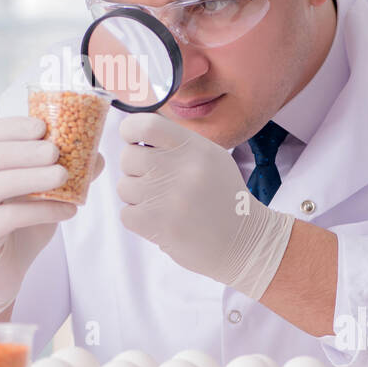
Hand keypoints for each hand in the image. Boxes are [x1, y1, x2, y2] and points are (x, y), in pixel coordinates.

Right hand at [0, 115, 104, 315]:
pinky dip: (40, 211)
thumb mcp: (40, 196)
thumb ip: (63, 175)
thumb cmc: (16, 228)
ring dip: (31, 177)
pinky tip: (66, 211)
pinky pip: (8, 218)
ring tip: (63, 175)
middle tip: (55, 150)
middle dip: (23, 149)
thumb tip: (98, 157)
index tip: (42, 126)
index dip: (12, 127)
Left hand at [116, 112, 294, 298]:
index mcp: (193, 147)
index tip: (134, 142)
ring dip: (137, 197)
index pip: (144, 125)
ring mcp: (166, 196)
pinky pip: (126, 213)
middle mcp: (179, 167)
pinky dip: (138, 219)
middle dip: (135, 170)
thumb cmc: (221, 197)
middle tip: (155, 182)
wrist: (243, 241)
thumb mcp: (210, 158)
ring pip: (124, 186)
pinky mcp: (156, 224)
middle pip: (128, 157)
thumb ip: (176, 143)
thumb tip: (134, 132)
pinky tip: (161, 220)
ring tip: (163, 204)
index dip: (130, 131)